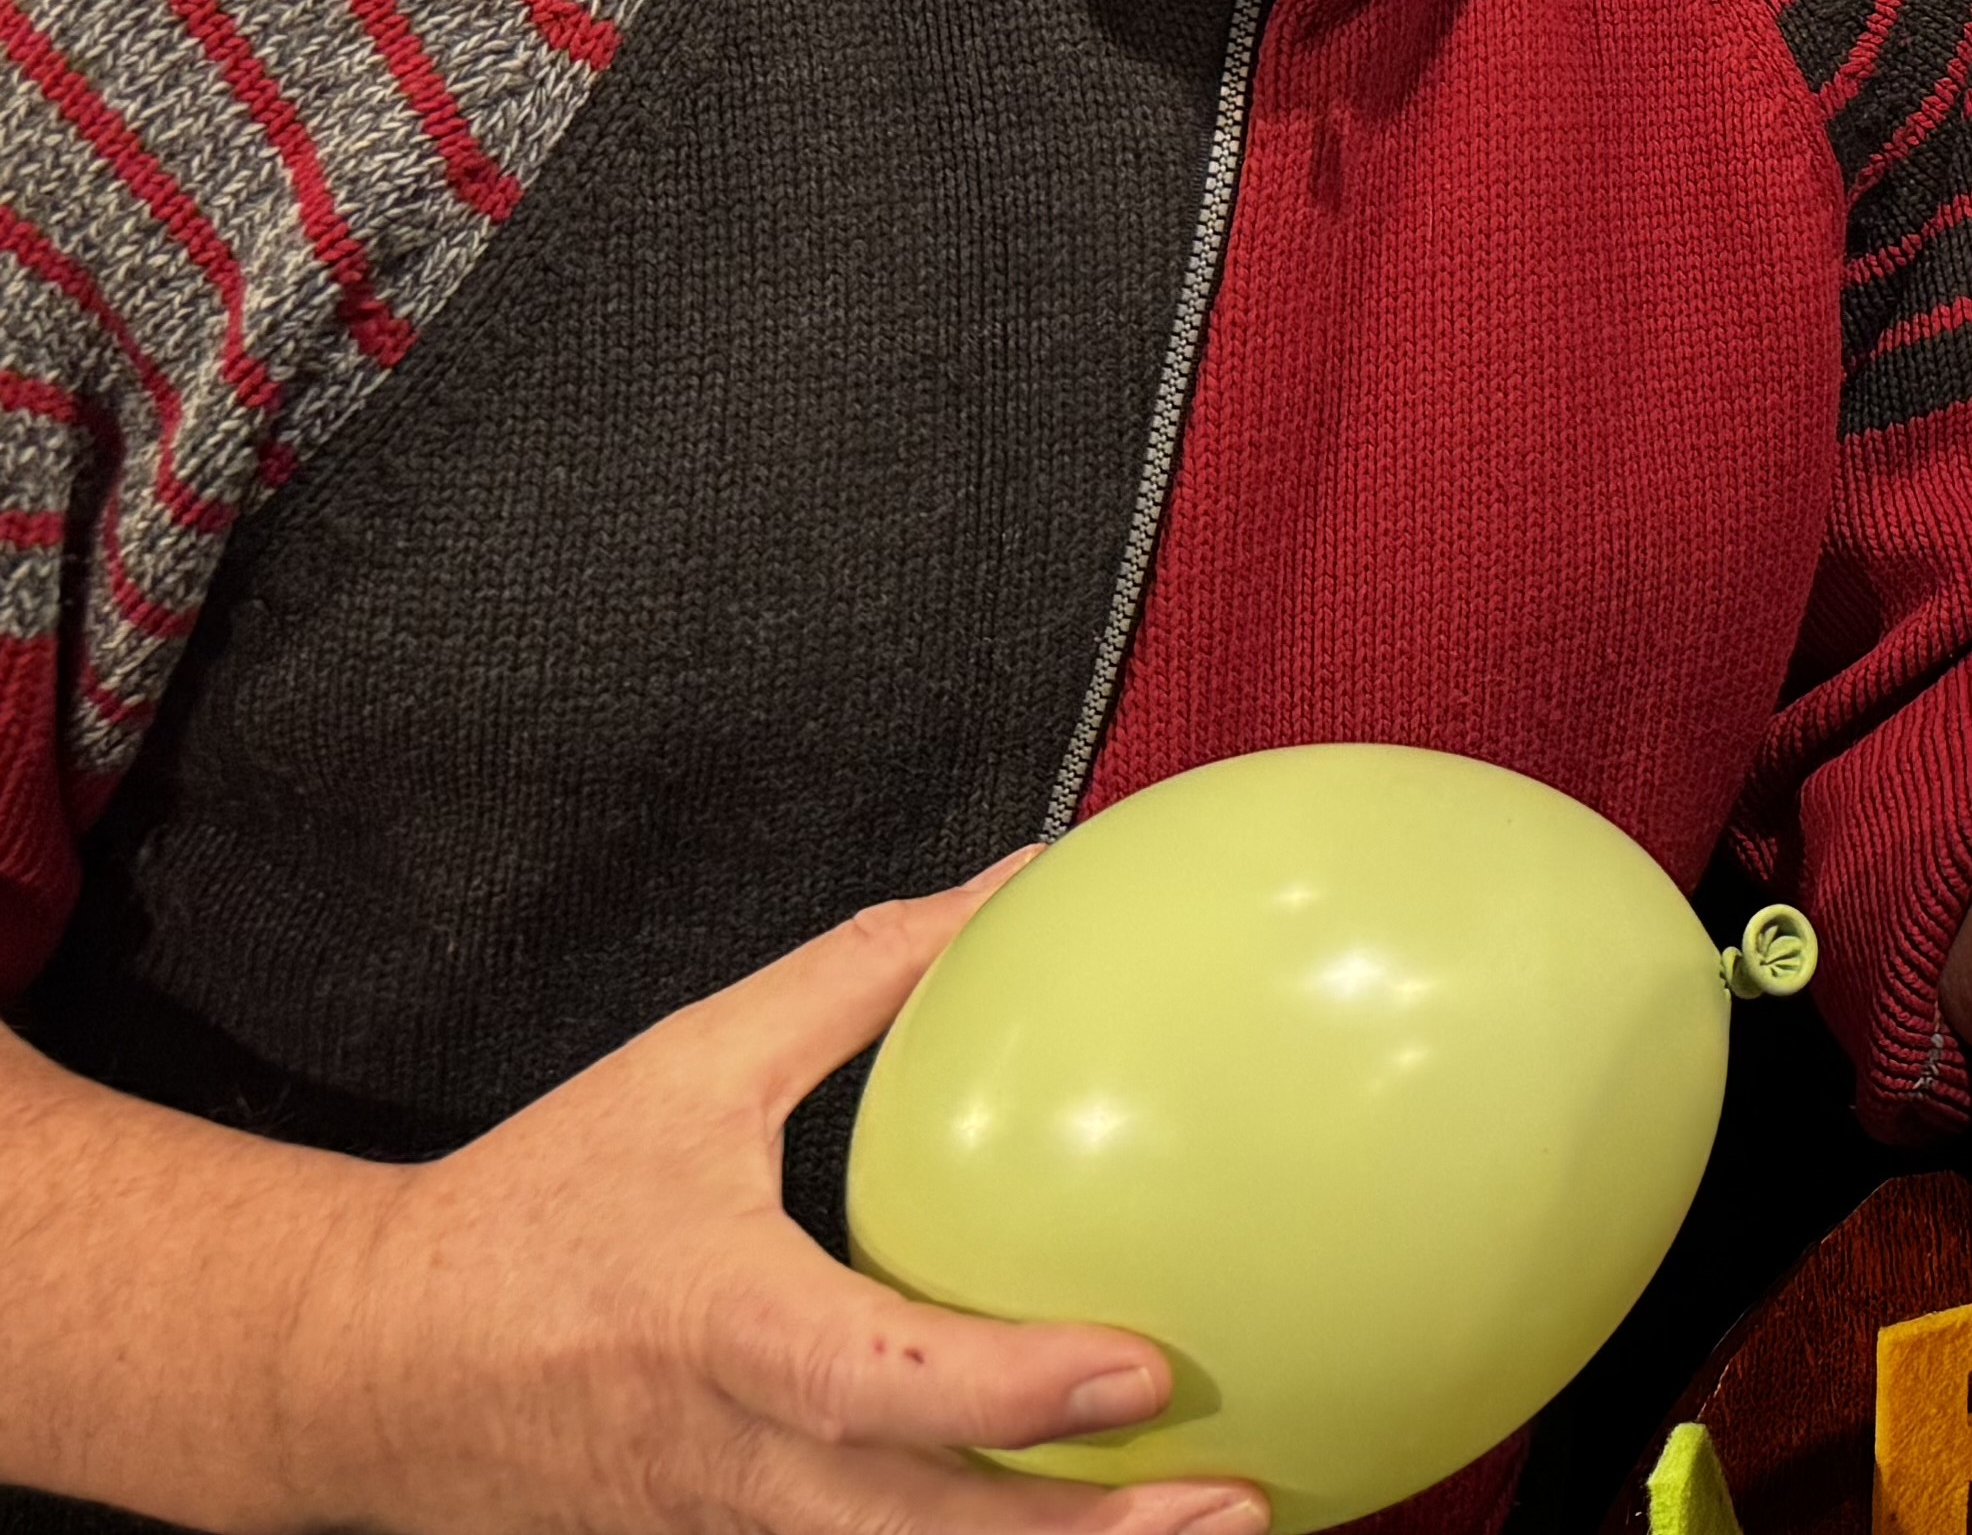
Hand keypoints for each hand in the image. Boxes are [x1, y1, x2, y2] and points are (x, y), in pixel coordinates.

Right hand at [278, 868, 1262, 1534]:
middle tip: (1236, 1503)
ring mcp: (724, 1531)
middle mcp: (731, 1458)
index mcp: (721, 1328)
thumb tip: (1019, 877)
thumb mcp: (691, 1067)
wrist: (360, 1370)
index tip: (1142, 1368)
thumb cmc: (534, 1206)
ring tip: (1212, 1533)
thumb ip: (861, 975)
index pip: (877, 1383)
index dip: (1009, 1390)